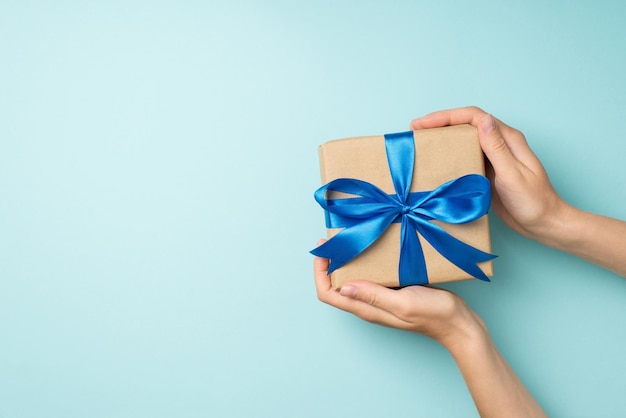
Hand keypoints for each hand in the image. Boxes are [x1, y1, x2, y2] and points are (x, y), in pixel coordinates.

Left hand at [313, 250, 483, 347]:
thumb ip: (373, 295)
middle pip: (336, 285)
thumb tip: (344, 287)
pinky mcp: (392, 290)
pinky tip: (373, 246)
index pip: (328, 294)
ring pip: (352, 278)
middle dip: (330, 262)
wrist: (459, 323)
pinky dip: (365, 260)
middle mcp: (368, 304)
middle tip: (334, 238)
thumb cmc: (433, 315)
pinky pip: (371, 275)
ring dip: (346, 260)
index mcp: (366, 308)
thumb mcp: (402, 303)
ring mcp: (380, 297)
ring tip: (350, 238)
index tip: (324, 251)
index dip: (319, 273)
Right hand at [411, 106, 567, 242]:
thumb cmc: (534, 202)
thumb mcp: (513, 175)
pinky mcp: (487, 171)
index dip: (447, 117)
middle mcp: (500, 144)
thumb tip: (483, 121)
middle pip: (466, 124)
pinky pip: (465, 156)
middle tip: (415, 130)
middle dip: (439, 123)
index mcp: (508, 139)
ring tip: (421, 143)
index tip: (423, 124)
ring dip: (443, 137)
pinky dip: (449, 154)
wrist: (544, 224)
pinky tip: (436, 162)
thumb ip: (497, 148)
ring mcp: (493, 157)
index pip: (474, 118)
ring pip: (464, 139)